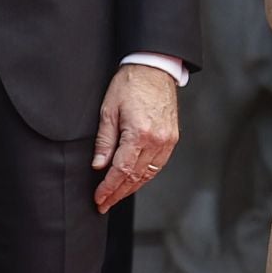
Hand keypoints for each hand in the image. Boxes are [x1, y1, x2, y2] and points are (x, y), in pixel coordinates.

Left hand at [92, 63, 179, 212]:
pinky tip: (134, 181)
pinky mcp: (172, 139)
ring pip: (148, 174)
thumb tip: (99, 165)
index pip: (121, 170)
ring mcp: (168, 141)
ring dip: (131, 188)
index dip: (108, 188)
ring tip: (116, 196)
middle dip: (118, 193)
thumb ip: (104, 141)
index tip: (99, 198)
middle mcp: (157, 140)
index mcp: (139, 133)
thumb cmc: (130, 83)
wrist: (154, 68)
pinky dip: (145, 176)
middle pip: (135, 177)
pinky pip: (158, 165)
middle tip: (104, 204)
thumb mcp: (108, 110)